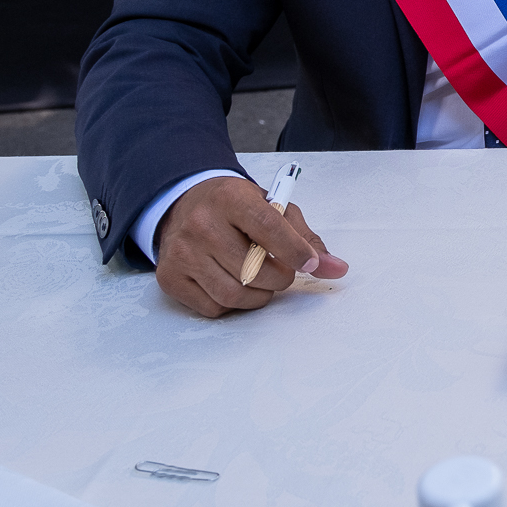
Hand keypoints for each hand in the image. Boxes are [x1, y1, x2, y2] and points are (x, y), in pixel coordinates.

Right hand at [154, 175, 349, 317]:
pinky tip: (233, 282)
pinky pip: (213, 307)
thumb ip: (305, 238)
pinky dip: (232, 304)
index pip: (268, 227)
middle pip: (254, 270)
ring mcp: (182, 252)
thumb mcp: (272, 208)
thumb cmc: (236, 208)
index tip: (309, 264)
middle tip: (282, 270)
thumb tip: (336, 268)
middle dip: (279, 277)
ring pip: (235, 295)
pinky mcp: (170, 278)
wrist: (185, 205)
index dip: (294, 251)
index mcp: (231, 198)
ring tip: (260, 278)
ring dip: (259, 295)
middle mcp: (201, 224)